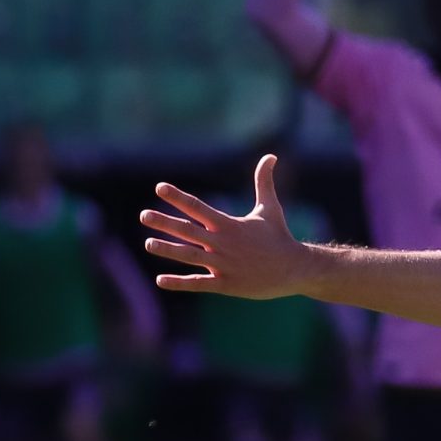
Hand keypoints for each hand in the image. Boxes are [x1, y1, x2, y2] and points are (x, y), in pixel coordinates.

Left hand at [143, 155, 311, 300]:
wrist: (296, 269)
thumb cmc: (280, 237)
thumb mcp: (270, 207)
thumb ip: (264, 182)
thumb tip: (270, 156)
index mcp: (229, 224)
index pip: (198, 207)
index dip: (178, 197)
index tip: (159, 188)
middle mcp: (223, 243)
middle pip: (188, 231)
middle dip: (164, 222)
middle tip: (144, 215)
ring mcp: (224, 265)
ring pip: (189, 256)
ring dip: (167, 249)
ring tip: (148, 243)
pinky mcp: (227, 284)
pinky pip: (199, 283)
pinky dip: (179, 282)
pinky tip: (161, 280)